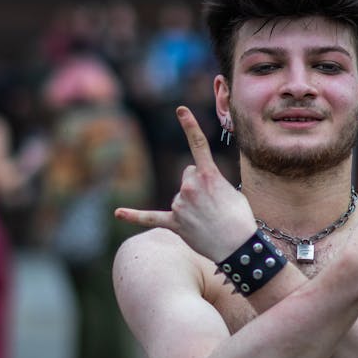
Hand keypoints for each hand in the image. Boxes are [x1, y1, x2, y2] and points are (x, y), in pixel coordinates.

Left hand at [115, 106, 256, 259]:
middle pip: (187, 175)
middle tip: (215, 205)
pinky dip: (134, 216)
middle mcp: (190, 186)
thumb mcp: (232, 191)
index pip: (198, 145)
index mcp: (209, 175)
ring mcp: (180, 205)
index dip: (189, 125)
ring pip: (180, 196)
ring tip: (208, 220)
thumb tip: (198, 188)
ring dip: (192, 206)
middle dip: (198, 186)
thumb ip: (212, 182)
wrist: (239, 247)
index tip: (180, 110)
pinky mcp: (174, 223)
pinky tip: (118, 213)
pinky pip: (150, 217)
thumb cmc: (240, 219)